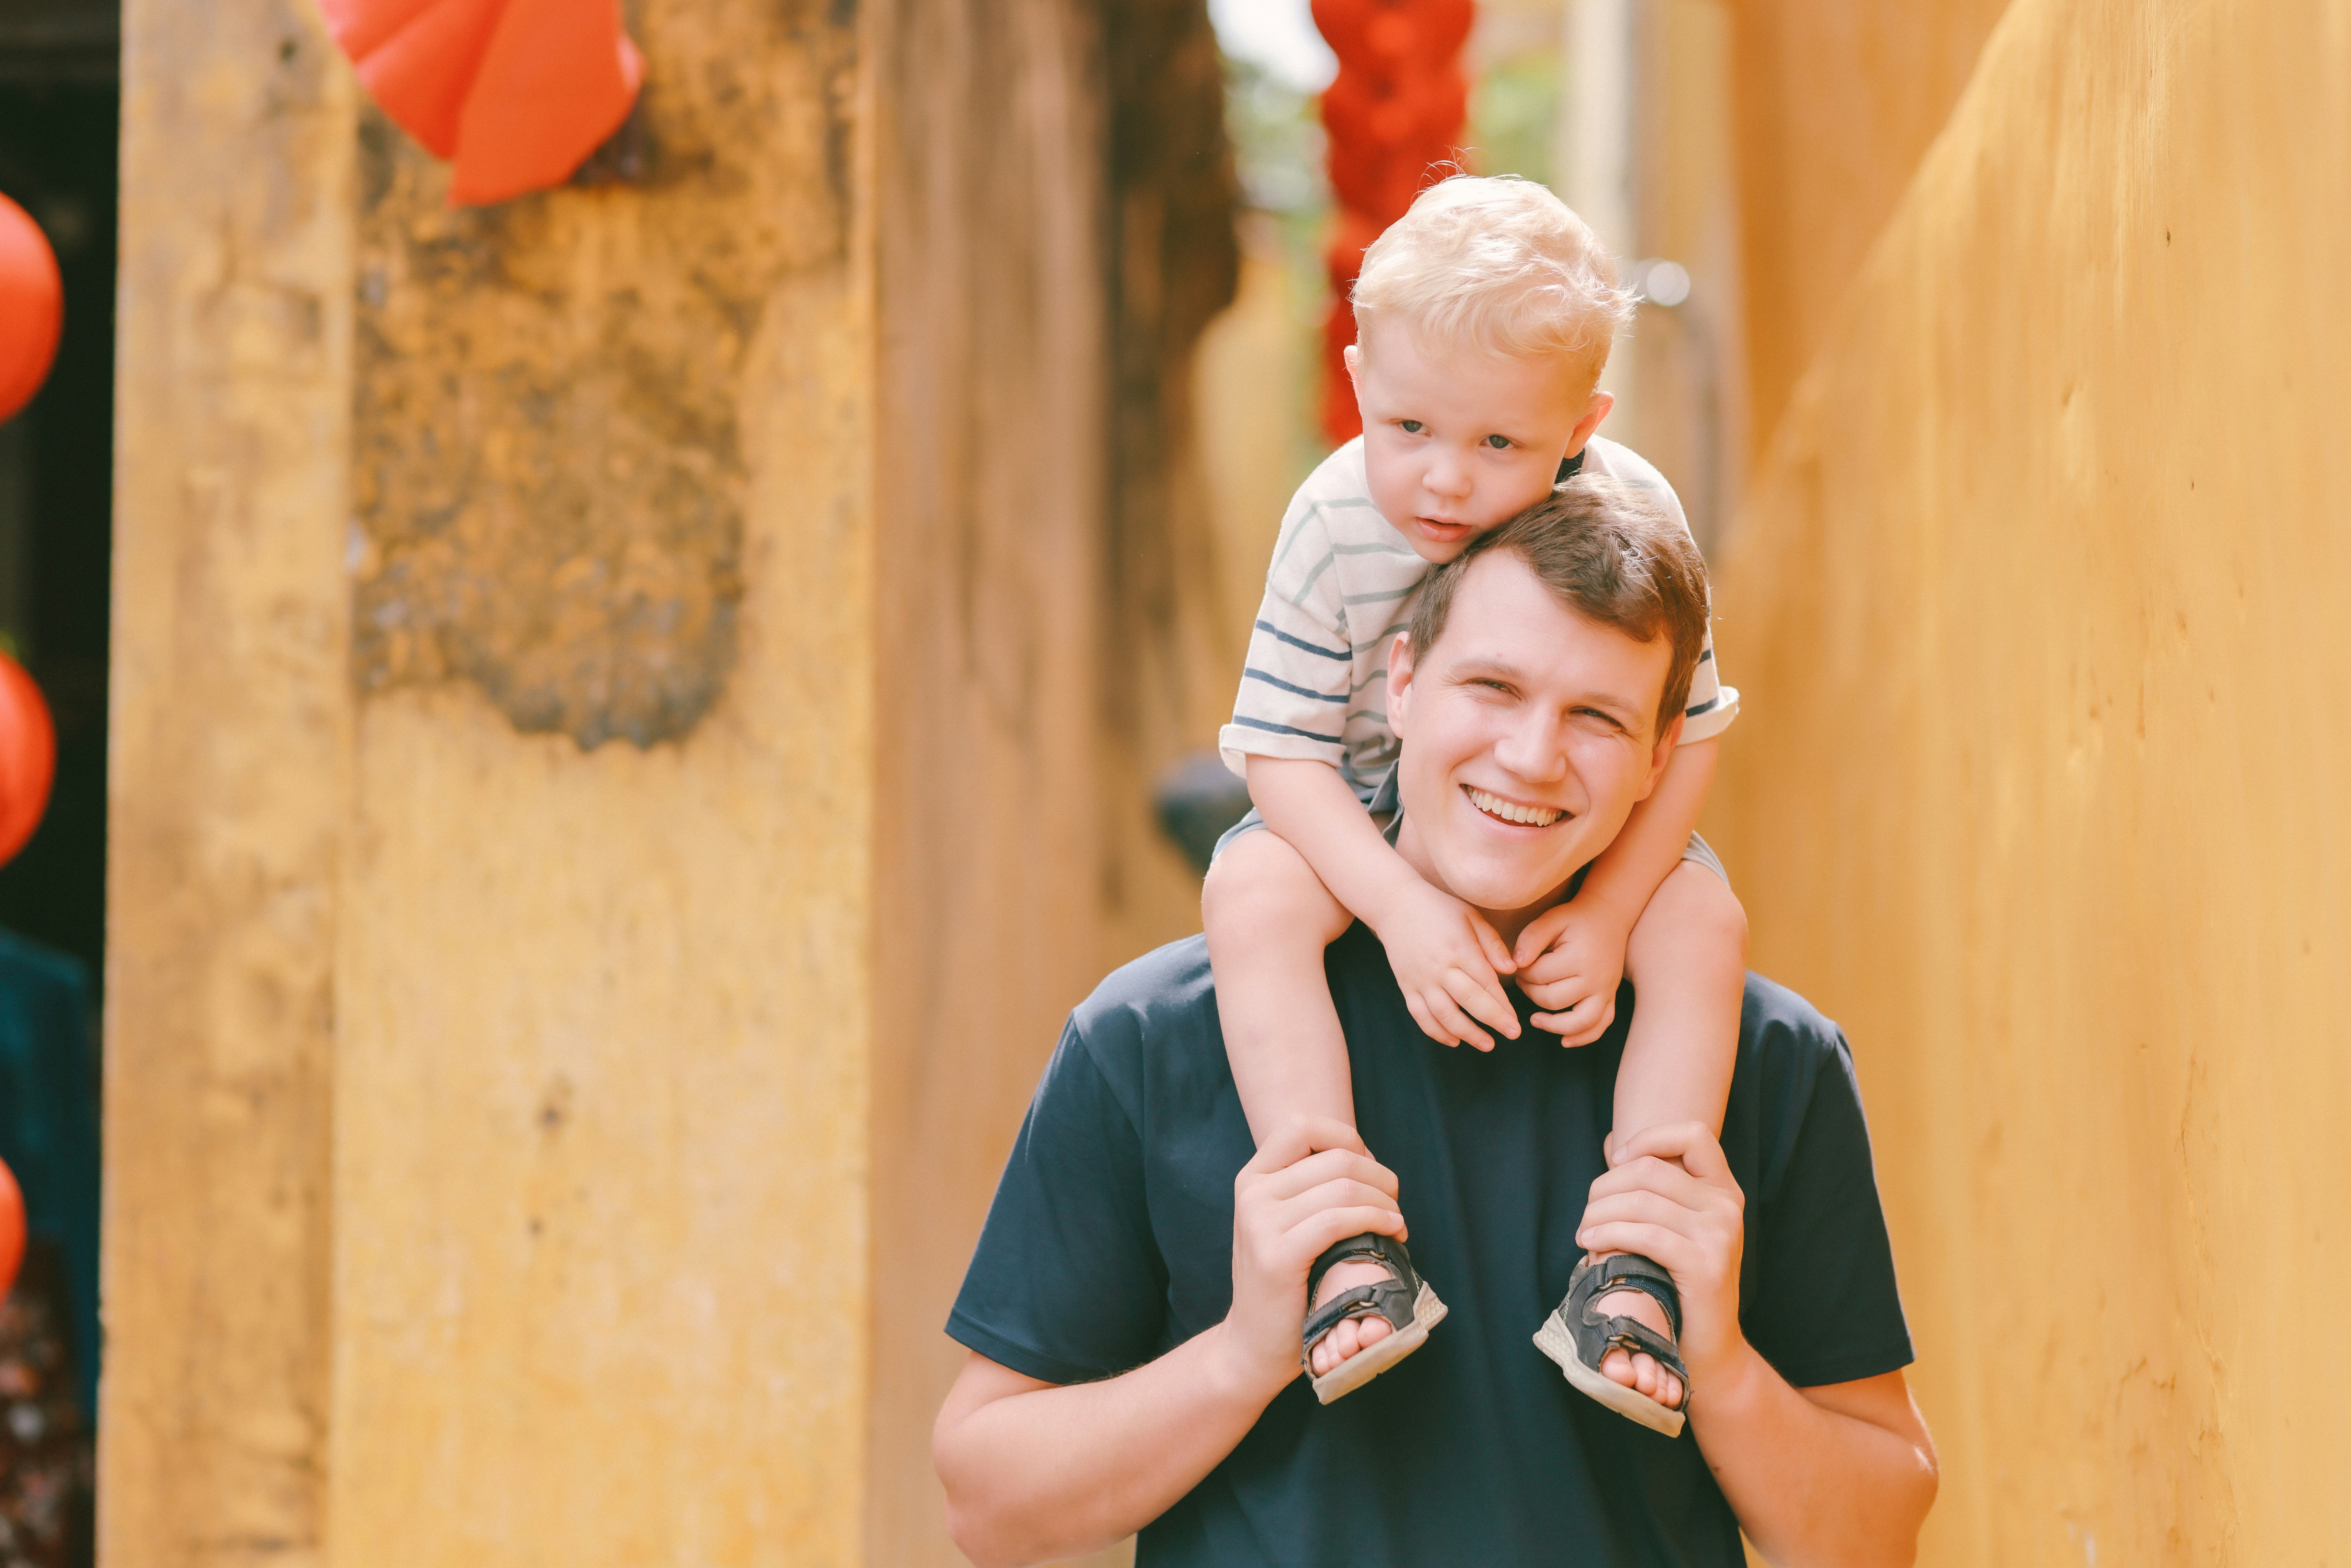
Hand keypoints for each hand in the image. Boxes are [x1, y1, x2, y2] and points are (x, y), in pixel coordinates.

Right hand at [1217, 1118, 1406, 1394]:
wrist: (1253, 1344)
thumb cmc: (1285, 1283)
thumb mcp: (1283, 1223)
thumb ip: (1309, 1189)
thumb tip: (1364, 1160)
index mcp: (1253, 1178)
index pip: (1303, 1126)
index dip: (1348, 1138)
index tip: (1370, 1168)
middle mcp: (1252, 1193)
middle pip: (1335, 1158)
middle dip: (1379, 1176)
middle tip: (1395, 1202)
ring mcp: (1260, 1224)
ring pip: (1343, 1189)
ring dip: (1385, 1202)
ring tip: (1397, 1223)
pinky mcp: (1277, 1256)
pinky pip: (1339, 1221)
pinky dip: (1375, 1220)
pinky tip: (1393, 1233)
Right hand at [1368, 877, 1519, 1049]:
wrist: (1395, 905)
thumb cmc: (1440, 909)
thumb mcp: (1471, 916)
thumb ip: (1492, 944)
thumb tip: (1511, 970)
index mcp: (1459, 948)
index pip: (1486, 982)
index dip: (1503, 1005)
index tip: (1517, 1020)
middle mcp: (1439, 966)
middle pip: (1468, 1001)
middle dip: (1492, 1021)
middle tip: (1512, 1034)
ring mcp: (1420, 979)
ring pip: (1443, 1014)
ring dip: (1466, 1033)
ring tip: (1487, 1044)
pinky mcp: (1406, 986)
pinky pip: (1420, 1015)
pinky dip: (1436, 1031)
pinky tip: (1454, 1041)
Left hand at [1510, 896, 1633, 1045]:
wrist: (1609, 917)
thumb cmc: (1575, 919)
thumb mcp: (1552, 919)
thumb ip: (1531, 938)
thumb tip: (1515, 964)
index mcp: (1579, 958)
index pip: (1539, 976)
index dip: (1522, 973)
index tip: (1519, 964)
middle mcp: (1595, 979)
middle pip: (1553, 1000)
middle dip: (1531, 992)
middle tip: (1523, 980)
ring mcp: (1606, 991)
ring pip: (1579, 1021)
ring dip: (1554, 1025)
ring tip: (1535, 1020)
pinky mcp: (1610, 997)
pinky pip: (1601, 1025)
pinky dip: (1583, 1037)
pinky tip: (1564, 1040)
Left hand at [1574, 1122, 1747, 1389]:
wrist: (1708, 1349)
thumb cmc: (1679, 1283)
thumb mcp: (1674, 1227)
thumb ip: (1652, 1188)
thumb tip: (1611, 1142)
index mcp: (1723, 1189)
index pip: (1693, 1134)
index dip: (1650, 1138)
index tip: (1617, 1161)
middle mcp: (1727, 1206)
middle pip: (1650, 1169)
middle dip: (1605, 1186)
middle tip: (1587, 1213)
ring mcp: (1720, 1234)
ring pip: (1641, 1201)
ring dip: (1599, 1214)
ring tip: (1583, 1233)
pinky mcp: (1706, 1265)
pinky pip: (1644, 1235)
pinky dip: (1608, 1234)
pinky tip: (1590, 1244)